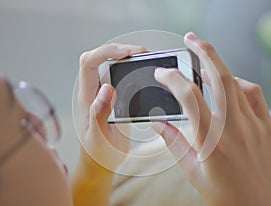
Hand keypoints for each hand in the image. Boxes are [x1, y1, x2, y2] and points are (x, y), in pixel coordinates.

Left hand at [78, 43, 146, 169]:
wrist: (101, 161)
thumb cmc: (98, 152)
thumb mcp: (99, 137)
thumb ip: (99, 113)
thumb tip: (107, 88)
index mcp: (87, 97)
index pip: (88, 63)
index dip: (106, 52)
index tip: (127, 53)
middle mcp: (94, 90)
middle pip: (100, 56)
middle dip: (120, 49)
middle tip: (143, 53)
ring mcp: (105, 92)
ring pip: (111, 63)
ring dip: (128, 56)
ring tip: (146, 58)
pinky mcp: (116, 96)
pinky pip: (122, 75)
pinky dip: (134, 67)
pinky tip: (145, 70)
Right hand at [151, 33, 270, 205]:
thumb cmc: (225, 196)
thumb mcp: (193, 172)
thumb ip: (174, 142)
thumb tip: (157, 122)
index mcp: (212, 141)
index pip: (189, 96)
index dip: (172, 79)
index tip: (161, 74)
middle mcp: (235, 127)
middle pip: (220, 76)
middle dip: (203, 51)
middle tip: (190, 39)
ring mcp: (255, 125)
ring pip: (237, 82)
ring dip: (220, 66)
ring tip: (206, 62)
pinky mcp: (267, 126)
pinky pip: (254, 94)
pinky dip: (240, 84)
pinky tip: (231, 87)